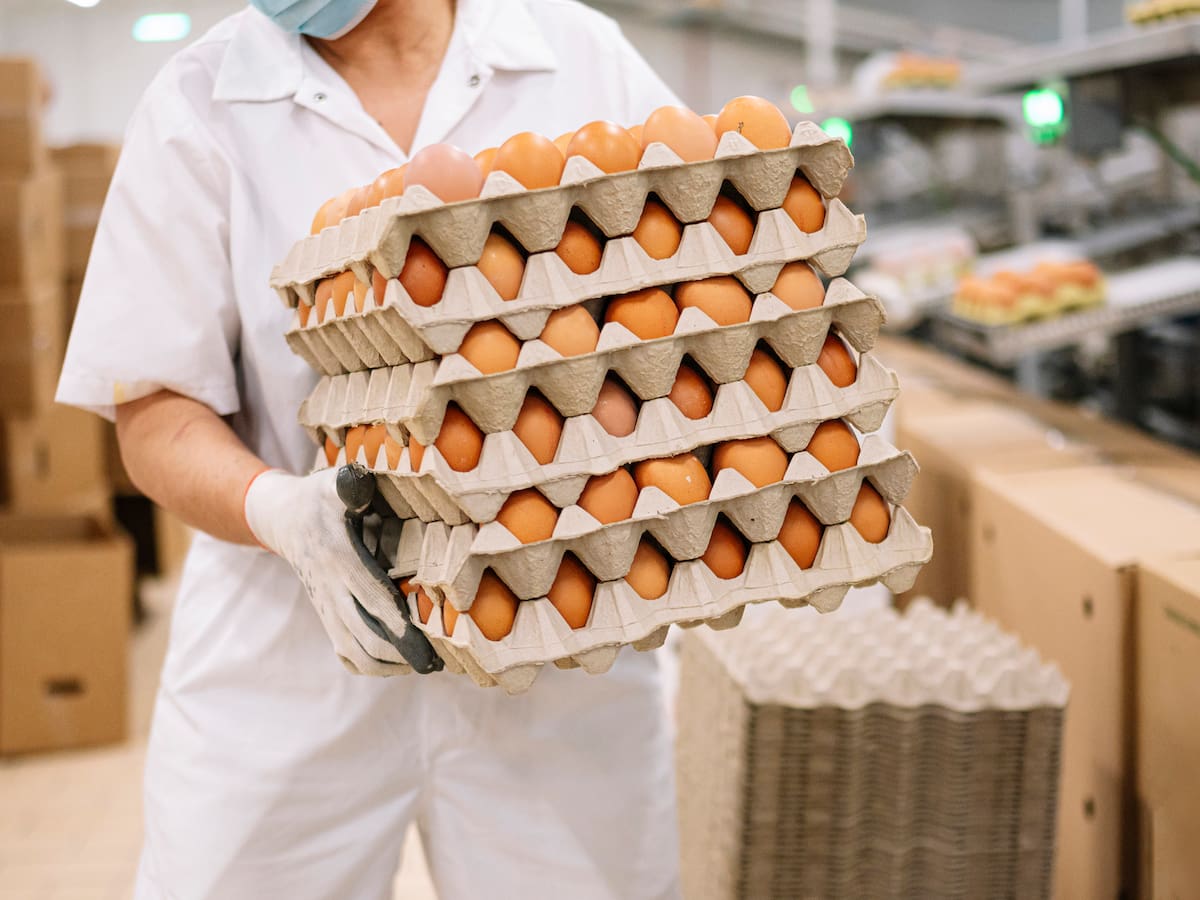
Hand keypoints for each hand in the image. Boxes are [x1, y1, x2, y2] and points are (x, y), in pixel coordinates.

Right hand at [244, 464, 441, 675]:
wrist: (282, 519)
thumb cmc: (318, 498)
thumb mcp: (333, 483)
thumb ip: (350, 485)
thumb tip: (359, 483)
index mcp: (340, 560)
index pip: (375, 602)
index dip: (403, 629)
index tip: (430, 648)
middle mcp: (331, 590)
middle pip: (367, 638)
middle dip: (404, 655)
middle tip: (438, 663)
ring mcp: (326, 608)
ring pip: (355, 653)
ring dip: (389, 665)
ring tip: (421, 663)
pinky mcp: (326, 616)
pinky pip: (346, 654)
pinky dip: (370, 665)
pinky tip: (395, 662)